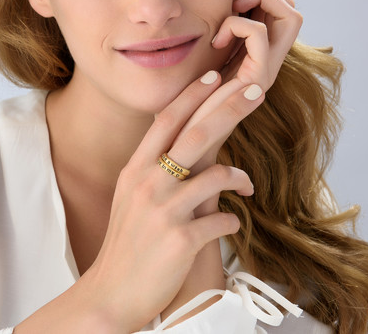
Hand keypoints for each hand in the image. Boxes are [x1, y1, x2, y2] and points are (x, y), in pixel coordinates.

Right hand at [84, 71, 261, 331]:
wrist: (111, 293)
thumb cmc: (127, 242)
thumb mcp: (131, 196)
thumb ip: (153, 169)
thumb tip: (184, 148)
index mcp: (136, 169)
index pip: (166, 120)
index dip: (193, 95)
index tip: (215, 75)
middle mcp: (148, 183)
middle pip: (195, 134)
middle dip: (229, 107)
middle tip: (256, 89)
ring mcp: (164, 210)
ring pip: (215, 175)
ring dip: (238, 177)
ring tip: (247, 184)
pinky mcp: (181, 240)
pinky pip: (222, 220)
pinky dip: (232, 219)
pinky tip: (230, 224)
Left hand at [177, 0, 302, 191]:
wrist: (183, 144)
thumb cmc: (184, 102)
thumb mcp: (197, 57)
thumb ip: (208, 32)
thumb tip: (205, 3)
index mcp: (255, 51)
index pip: (277, 6)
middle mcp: (267, 58)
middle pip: (290, 5)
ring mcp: (266, 69)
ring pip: (292, 14)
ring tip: (232, 4)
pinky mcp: (258, 80)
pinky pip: (263, 34)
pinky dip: (241, 25)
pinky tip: (216, 37)